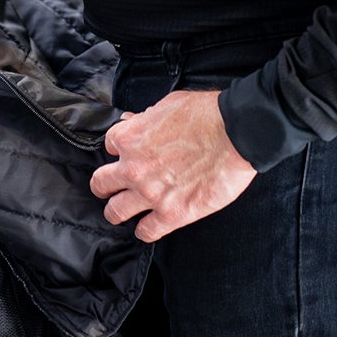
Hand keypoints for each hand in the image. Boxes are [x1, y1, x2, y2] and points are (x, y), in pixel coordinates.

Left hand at [89, 89, 256, 241]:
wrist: (236, 134)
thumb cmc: (207, 115)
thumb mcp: (168, 104)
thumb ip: (146, 117)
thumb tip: (134, 120)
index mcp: (130, 138)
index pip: (109, 146)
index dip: (120, 150)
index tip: (128, 154)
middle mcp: (133, 168)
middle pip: (101, 183)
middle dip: (104, 185)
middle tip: (111, 188)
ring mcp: (150, 194)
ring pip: (114, 212)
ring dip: (116, 212)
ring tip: (121, 212)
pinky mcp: (172, 214)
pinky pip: (146, 232)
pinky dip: (145, 231)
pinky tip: (149, 227)